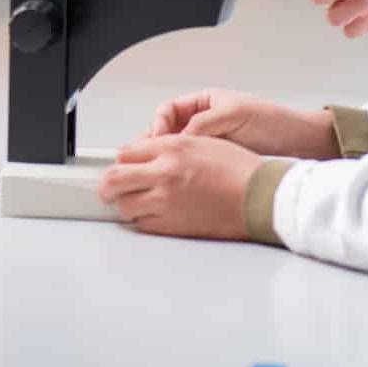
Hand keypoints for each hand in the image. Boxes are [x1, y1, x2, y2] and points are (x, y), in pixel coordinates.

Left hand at [95, 135, 260, 238]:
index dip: (121, 161)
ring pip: (124, 206)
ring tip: (133, 202)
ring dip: (125, 204)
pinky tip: (153, 214)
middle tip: (108, 189)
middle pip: (114, 179)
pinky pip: (143, 224)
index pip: (125, 152)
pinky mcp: (173, 225)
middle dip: (108, 185)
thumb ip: (170, 146)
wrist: (259, 197)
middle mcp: (164, 173)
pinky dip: (143, 220)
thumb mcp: (203, 142)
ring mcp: (166, 201)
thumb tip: (146, 153)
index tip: (122, 166)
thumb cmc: (239, 170)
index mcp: (172, 148)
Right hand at [144, 89, 337, 157]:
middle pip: (166, 132)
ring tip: (160, 173)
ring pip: (176, 151)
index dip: (158, 125)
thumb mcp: (235, 114)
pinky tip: (179, 180)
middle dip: (155, 145)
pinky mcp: (214, 161)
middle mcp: (202, 121)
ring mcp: (208, 142)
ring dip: (166, 160)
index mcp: (203, 102)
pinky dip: (181, 171)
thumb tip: (178, 138)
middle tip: (148, 161)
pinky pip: (190, 164)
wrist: (298, 142)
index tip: (158, 142)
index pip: (167, 111)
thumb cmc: (272, 121)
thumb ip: (204, 123)